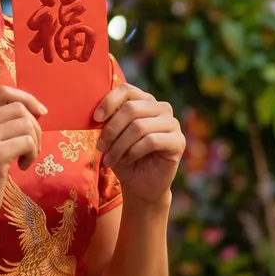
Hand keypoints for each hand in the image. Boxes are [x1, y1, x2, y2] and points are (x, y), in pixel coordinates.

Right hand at [0, 86, 46, 233]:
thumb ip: (0, 122)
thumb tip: (37, 109)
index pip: (3, 92)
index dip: (26, 98)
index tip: (41, 113)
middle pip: (19, 108)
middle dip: (34, 127)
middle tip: (30, 148)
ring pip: (26, 124)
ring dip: (34, 142)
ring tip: (25, 158)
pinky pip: (27, 142)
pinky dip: (32, 154)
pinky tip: (22, 167)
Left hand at [94, 84, 184, 203]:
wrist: (140, 185)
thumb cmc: (123, 156)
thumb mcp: (112, 136)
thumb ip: (108, 120)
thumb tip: (96, 114)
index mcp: (144, 100)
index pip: (127, 90)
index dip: (110, 101)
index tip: (96, 119)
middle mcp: (161, 107)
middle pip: (131, 108)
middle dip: (111, 130)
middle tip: (100, 147)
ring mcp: (172, 123)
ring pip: (139, 126)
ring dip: (119, 145)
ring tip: (110, 159)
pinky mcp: (178, 141)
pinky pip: (151, 141)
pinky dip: (133, 152)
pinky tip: (126, 160)